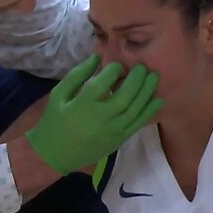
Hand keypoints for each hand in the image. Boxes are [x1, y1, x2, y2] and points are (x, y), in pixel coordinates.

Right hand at [26, 55, 162, 173]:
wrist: (55, 154)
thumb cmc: (55, 121)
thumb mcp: (58, 95)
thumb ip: (77, 75)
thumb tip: (97, 57)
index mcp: (82, 105)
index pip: (103, 83)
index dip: (114, 70)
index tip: (117, 64)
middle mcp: (100, 118)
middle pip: (125, 96)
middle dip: (137, 79)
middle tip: (142, 67)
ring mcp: (112, 131)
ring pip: (135, 109)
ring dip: (147, 92)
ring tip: (153, 77)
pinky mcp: (118, 140)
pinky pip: (137, 124)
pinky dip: (149, 112)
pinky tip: (157, 100)